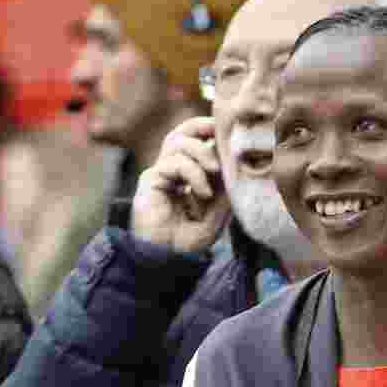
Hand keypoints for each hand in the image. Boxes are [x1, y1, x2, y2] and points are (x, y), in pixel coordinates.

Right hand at [130, 117, 229, 253]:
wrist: (164, 260)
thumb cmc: (187, 244)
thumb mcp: (215, 217)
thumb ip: (224, 193)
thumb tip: (235, 167)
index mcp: (186, 177)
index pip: (197, 144)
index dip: (211, 135)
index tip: (232, 135)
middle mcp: (171, 171)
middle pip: (182, 133)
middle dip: (202, 126)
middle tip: (221, 133)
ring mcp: (159, 174)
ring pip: (178, 142)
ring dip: (201, 152)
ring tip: (215, 171)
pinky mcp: (151, 180)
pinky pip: (174, 163)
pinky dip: (193, 173)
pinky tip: (202, 192)